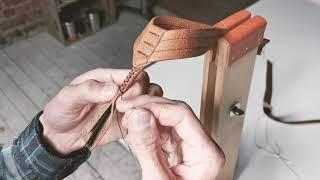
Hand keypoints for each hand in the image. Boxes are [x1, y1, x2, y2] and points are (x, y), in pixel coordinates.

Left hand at [40, 68, 161, 154]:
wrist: (59, 136)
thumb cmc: (61, 111)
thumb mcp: (68, 97)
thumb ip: (89, 89)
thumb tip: (114, 88)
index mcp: (107, 79)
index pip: (133, 74)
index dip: (134, 85)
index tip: (123, 99)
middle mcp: (119, 91)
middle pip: (146, 87)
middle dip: (141, 98)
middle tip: (125, 109)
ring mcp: (124, 107)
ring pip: (148, 103)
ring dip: (145, 110)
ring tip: (130, 119)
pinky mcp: (126, 123)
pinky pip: (144, 121)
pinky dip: (144, 124)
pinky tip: (131, 128)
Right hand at [117, 95, 224, 179]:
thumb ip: (148, 147)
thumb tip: (139, 116)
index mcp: (206, 154)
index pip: (182, 115)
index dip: (155, 107)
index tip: (133, 108)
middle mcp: (200, 147)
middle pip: (175, 114)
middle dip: (148, 109)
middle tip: (126, 109)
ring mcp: (189, 148)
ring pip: (167, 120)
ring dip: (145, 116)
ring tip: (127, 120)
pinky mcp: (177, 151)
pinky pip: (161, 131)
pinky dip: (145, 128)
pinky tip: (134, 129)